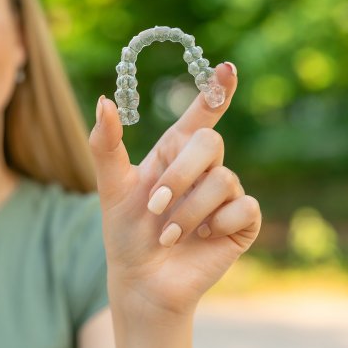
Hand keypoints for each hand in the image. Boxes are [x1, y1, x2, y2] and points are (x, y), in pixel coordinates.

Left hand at [88, 63, 261, 320]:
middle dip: (179, 176)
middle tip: (155, 205)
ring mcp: (225, 195)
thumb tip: (103, 100)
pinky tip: (201, 238)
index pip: (200, 115)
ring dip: (188, 210)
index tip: (227, 68)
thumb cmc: (125, 233)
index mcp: (174, 153)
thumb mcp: (110, 186)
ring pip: (223, 180)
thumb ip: (105, 144)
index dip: (215, 90)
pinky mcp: (242, 222)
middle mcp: (203, 168)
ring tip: (168, 234)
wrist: (141, 279)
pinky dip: (215, 224)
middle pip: (210, 143)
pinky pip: (243, 207)